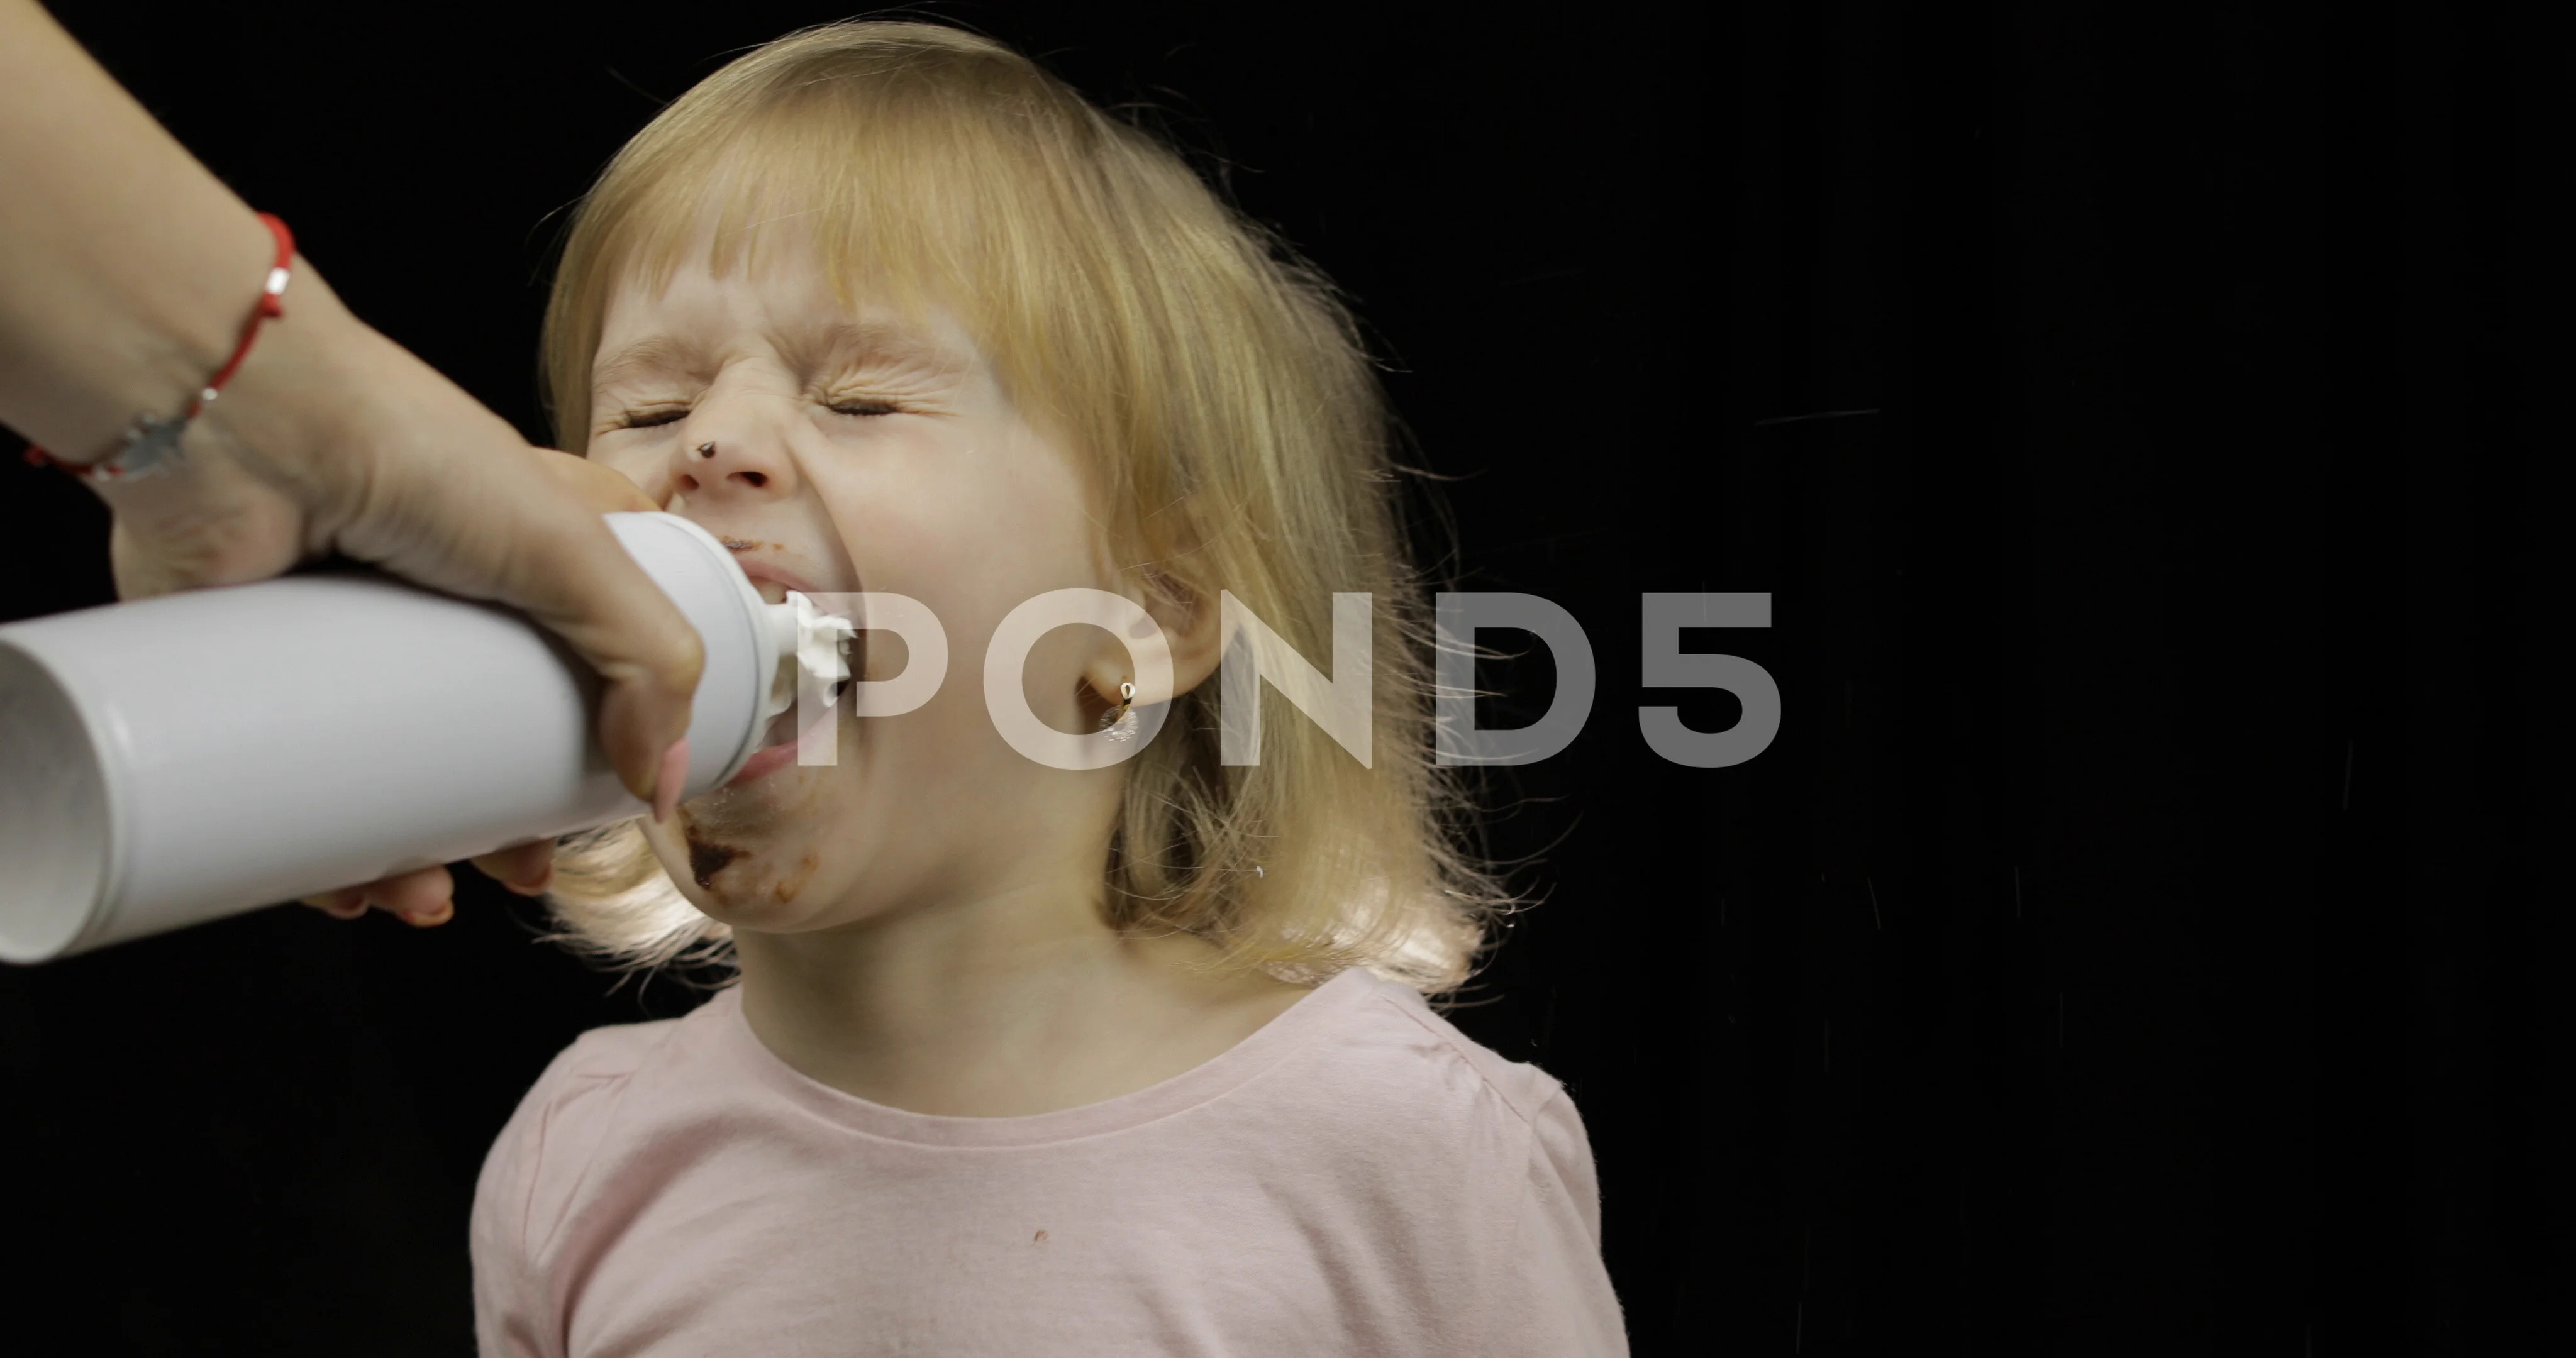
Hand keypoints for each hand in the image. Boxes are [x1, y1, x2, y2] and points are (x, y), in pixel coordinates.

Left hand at [281, 449, 670, 926]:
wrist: (242, 429)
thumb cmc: (415, 455)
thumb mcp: (576, 551)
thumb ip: (650, 665)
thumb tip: (656, 790)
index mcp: (525, 552)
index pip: (587, 655)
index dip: (605, 735)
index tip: (606, 800)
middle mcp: (438, 593)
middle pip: (488, 734)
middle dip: (505, 823)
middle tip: (516, 871)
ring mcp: (344, 635)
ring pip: (389, 772)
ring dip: (412, 858)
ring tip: (418, 900)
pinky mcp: (258, 670)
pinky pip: (294, 781)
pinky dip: (317, 849)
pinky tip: (339, 888)